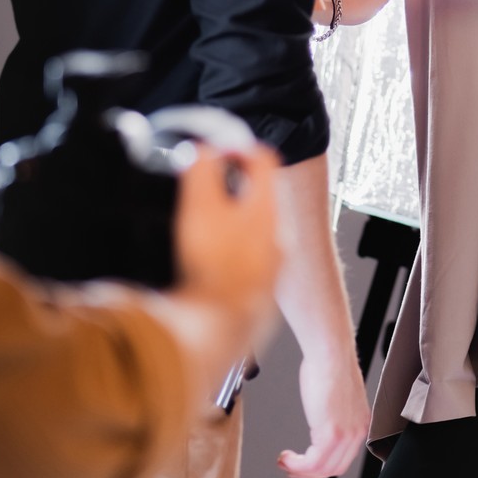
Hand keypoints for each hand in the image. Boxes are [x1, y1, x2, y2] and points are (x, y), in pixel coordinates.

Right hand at [172, 144, 279, 330]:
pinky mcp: (260, 290)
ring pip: (254, 229)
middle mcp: (277, 235)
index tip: (218, 151)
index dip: (239, 148)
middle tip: (205, 186)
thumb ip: (202, 169)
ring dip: (230, 220)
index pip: (265, 159)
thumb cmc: (213, 270)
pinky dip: (230, 253)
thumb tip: (204, 149)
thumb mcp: (200, 207)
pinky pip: (248, 259)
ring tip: (201, 226)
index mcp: (266, 209)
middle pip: (260, 195)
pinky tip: (207, 263)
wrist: (220, 329)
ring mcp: (271, 265)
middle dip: (232, 185)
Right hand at [279, 345, 369, 477]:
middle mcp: (357, 432)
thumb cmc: (329, 366)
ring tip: (285, 462)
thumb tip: (320, 421)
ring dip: (299, 470)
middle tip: (291, 467)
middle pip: (334, 468)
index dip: (322, 465)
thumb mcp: (336, 397)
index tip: (305, 464)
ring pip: (322, 469)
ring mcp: (345, 434)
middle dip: (309, 472)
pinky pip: (313, 463)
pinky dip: (296, 465)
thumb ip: (333, 414)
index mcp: (360, 423)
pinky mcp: (331, 434)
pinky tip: (287, 457)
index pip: (344, 457)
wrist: (330, 353)